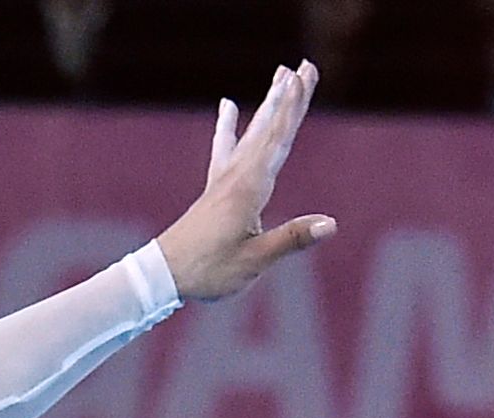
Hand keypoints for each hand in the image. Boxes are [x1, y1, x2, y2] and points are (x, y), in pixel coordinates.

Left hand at [156, 64, 336, 305]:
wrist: (163, 275)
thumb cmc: (208, 271)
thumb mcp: (254, 260)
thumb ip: (291, 239)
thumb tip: (331, 224)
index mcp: (249, 190)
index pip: (277, 141)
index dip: (291, 109)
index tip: (301, 79)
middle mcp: (236, 177)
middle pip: (269, 128)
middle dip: (288, 97)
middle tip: (304, 65)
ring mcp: (224, 180)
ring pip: (252, 133)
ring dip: (268, 104)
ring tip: (280, 75)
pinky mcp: (215, 189)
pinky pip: (224, 148)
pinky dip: (228, 127)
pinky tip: (227, 105)